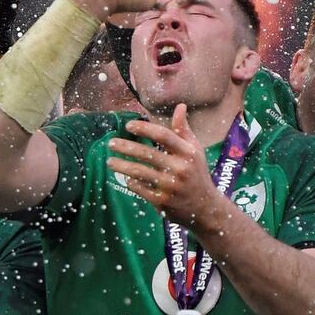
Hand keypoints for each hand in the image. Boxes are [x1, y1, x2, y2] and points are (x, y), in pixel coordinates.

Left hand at [107, 104, 221, 226]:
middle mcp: (180, 168)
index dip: (144, 129)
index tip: (128, 125)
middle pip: (147, 154)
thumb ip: (183, 129)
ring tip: (109, 161)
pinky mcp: (163, 201)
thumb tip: (180, 106)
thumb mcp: (195, 150)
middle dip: (126, 147)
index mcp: (188, 152)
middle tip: (111, 143)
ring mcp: (170, 186)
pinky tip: (126, 178)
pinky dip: (131, 182)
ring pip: (140, 172)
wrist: (205, 208)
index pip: (163, 135)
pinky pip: (140, 189)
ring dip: (121, 166)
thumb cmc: (197, 173)